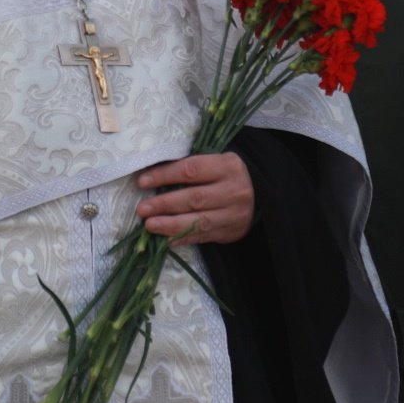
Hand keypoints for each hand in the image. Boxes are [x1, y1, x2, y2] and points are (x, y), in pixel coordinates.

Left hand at [135, 153, 253, 244]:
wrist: (260, 195)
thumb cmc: (226, 175)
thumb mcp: (216, 162)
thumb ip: (191, 169)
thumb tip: (151, 177)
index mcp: (227, 166)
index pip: (191, 170)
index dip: (165, 176)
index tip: (143, 182)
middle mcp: (233, 191)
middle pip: (194, 198)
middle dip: (165, 204)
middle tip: (143, 209)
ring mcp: (233, 214)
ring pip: (199, 221)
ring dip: (171, 225)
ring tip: (149, 225)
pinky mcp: (231, 232)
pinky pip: (204, 237)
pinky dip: (183, 238)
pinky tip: (166, 240)